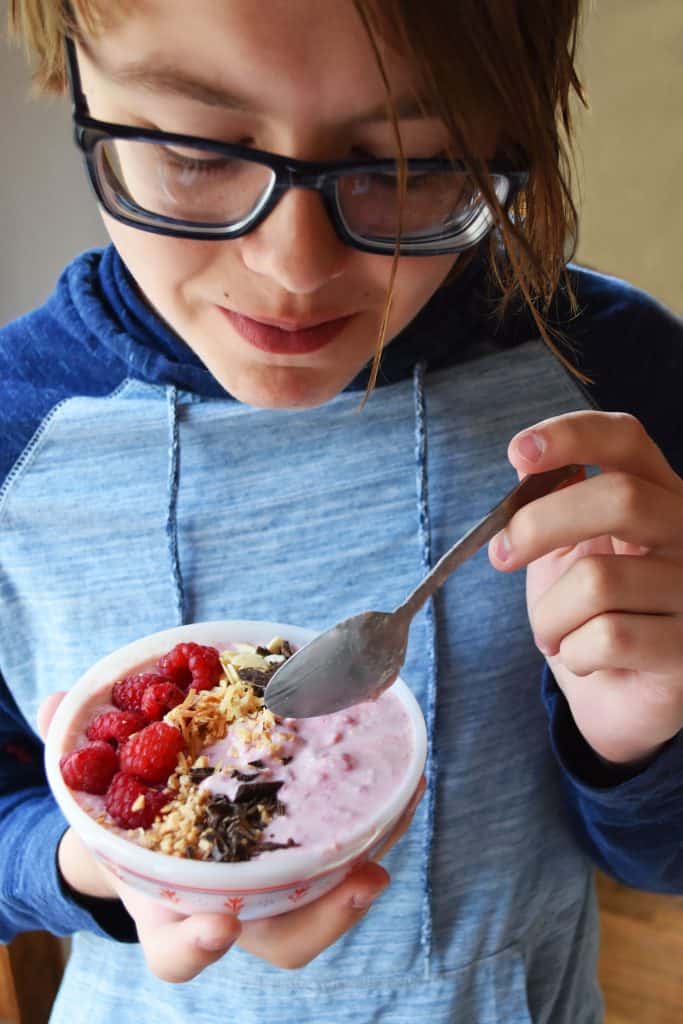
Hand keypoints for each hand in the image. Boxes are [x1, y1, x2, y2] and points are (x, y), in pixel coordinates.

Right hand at [39, 694, 423, 978]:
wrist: (163, 834)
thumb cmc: (133, 823)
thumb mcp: (99, 796)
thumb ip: (78, 754)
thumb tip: (58, 701)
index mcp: (169, 909)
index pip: (176, 954)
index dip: (195, 947)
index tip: (215, 928)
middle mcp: (232, 911)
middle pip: (282, 940)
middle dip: (324, 916)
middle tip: (361, 880)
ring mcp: (275, 889)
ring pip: (328, 899)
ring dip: (371, 857)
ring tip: (404, 803)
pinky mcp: (309, 854)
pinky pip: (350, 853)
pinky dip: (380, 820)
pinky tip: (405, 776)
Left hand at [487, 410, 682, 765]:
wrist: (614, 695)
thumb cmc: (587, 614)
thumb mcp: (562, 551)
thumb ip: (550, 506)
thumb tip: (526, 462)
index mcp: (656, 494)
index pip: (627, 440)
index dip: (573, 436)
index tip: (518, 453)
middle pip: (621, 498)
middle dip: (541, 524)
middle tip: (502, 555)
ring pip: (599, 580)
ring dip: (550, 614)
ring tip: (553, 632)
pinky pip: (608, 638)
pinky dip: (573, 652)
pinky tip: (583, 658)